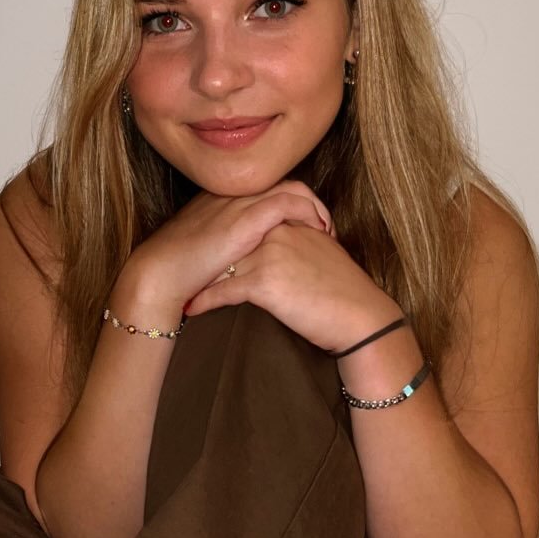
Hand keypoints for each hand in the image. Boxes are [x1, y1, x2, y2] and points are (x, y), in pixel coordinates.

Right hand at [119, 179, 334, 316]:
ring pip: (292, 188)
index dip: (293, 203)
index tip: (309, 226)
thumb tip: (244, 260)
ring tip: (326, 230)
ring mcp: (238, 202)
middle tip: (325, 227)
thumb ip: (226, 247)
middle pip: (284, 183)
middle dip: (310, 203)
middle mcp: (231, 193)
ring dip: (315, 207)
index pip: (267, 188)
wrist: (158, 274)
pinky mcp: (245, 218)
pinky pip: (289, 202)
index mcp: (222, 198)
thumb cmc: (178, 271)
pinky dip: (309, 213)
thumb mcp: (205, 250)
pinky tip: (318, 232)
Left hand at [182, 216, 400, 353]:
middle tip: (178, 270)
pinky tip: (190, 310)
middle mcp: (276, 230)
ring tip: (177, 291)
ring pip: (220, 265)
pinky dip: (204, 302)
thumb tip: (264, 244)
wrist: (361, 317)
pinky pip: (223, 291)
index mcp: (287, 220)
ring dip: (196, 280)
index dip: (218, 240)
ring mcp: (269, 254)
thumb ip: (290, 239)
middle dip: (202, 257)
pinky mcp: (265, 281)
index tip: (197, 252)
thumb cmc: (342, 291)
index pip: (242, 223)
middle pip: (227, 241)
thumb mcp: (317, 251)